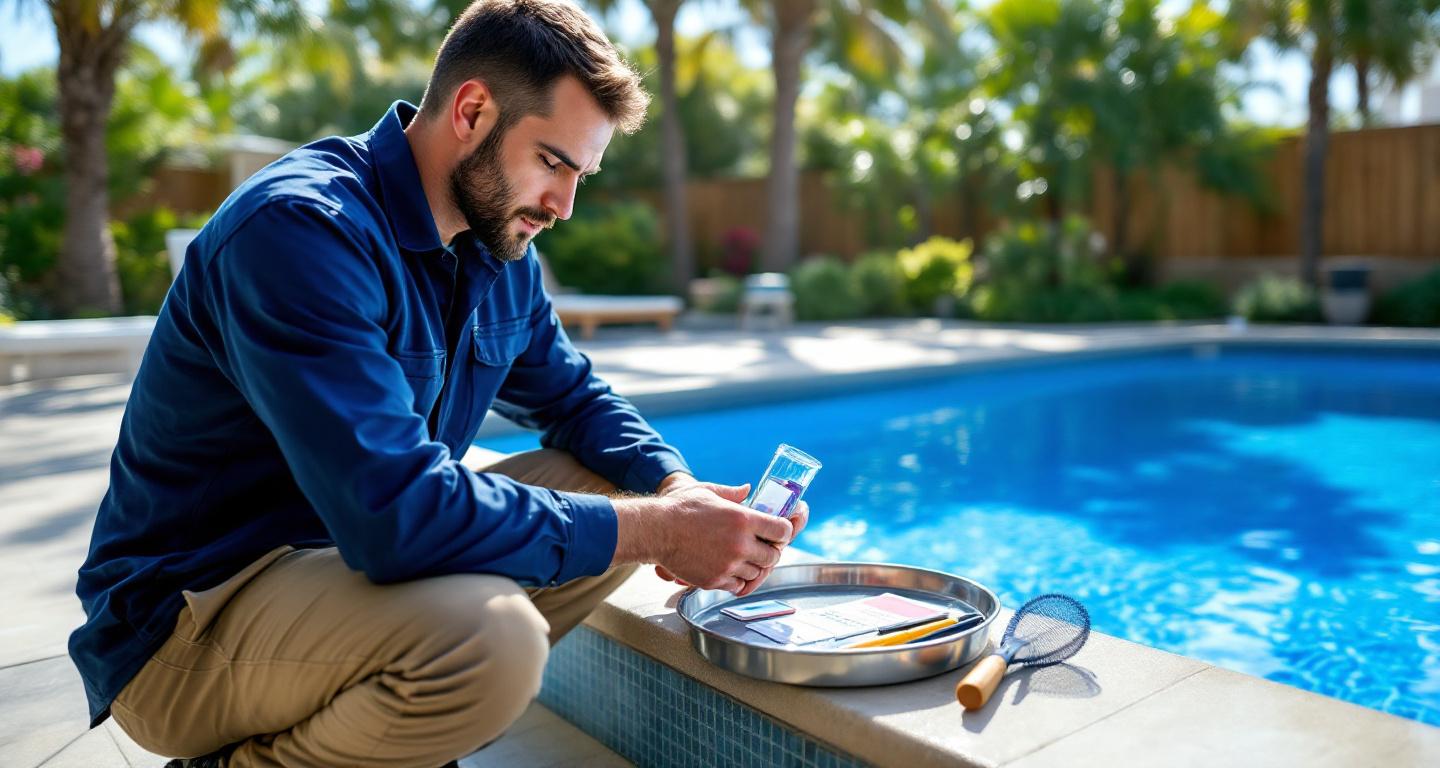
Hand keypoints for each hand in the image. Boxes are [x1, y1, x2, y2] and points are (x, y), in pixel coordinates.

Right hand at [613, 481, 791, 593]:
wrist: (655, 531)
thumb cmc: (680, 508)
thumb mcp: (708, 491)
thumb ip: (732, 493)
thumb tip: (747, 489)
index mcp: (743, 519)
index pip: (782, 531)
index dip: (783, 532)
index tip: (778, 532)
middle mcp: (740, 544)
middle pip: (773, 556)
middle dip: (770, 552)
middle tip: (761, 547)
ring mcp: (728, 565)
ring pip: (757, 573)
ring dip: (754, 567)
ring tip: (743, 558)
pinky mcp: (714, 580)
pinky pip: (738, 585)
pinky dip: (737, 580)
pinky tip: (730, 569)